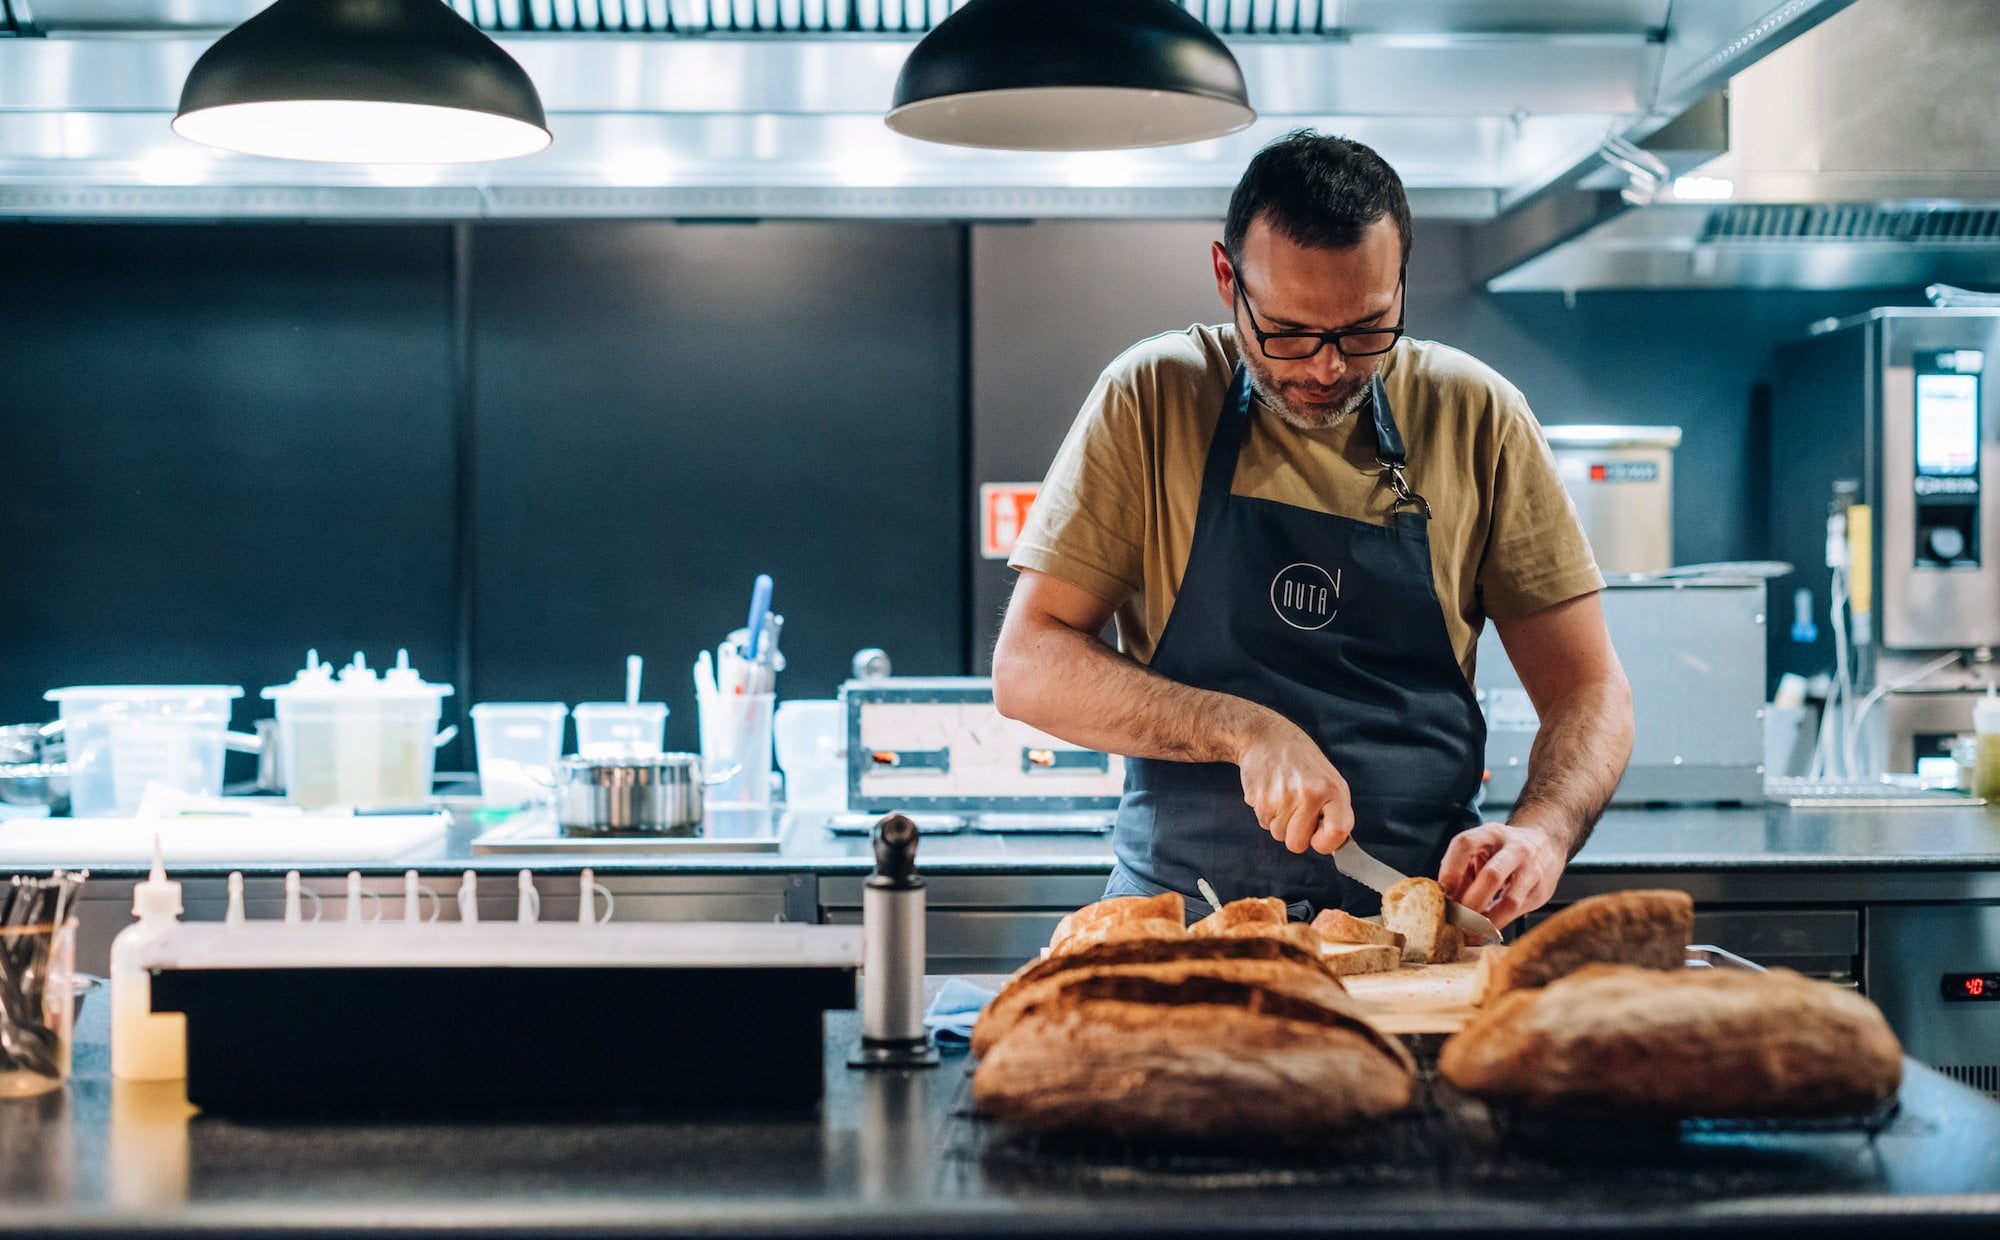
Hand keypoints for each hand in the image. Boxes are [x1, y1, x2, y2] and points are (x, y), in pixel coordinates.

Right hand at [1233, 712, 1353, 854]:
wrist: (1265, 736)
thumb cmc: (1299, 759)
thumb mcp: (1328, 778)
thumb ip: (1333, 810)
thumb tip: (1333, 844)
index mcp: (1333, 789)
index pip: (1337, 833)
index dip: (1326, 843)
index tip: (1318, 837)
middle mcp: (1309, 794)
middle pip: (1298, 844)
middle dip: (1295, 834)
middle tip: (1295, 812)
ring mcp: (1283, 797)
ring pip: (1278, 834)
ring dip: (1279, 821)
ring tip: (1282, 796)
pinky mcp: (1260, 799)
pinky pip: (1264, 823)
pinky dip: (1266, 813)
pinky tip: (1271, 792)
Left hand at [1438, 821, 1567, 930]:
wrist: (1546, 843)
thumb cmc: (1502, 850)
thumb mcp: (1481, 848)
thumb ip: (1463, 871)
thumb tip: (1446, 902)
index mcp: (1491, 833)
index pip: (1466, 844)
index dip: (1451, 870)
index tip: (1442, 893)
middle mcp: (1515, 849)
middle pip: (1491, 875)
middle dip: (1470, 902)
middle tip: (1455, 918)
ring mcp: (1531, 871)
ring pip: (1509, 901)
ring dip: (1485, 921)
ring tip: (1469, 933)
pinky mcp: (1541, 891)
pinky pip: (1517, 912)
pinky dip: (1498, 924)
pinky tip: (1484, 931)